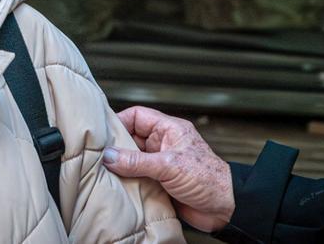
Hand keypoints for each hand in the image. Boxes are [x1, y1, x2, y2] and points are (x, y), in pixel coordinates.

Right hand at [103, 106, 234, 232]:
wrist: (224, 208)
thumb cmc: (208, 179)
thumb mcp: (169, 166)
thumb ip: (137, 161)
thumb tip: (110, 156)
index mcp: (169, 129)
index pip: (137, 116)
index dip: (119, 121)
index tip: (102, 133)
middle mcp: (163, 143)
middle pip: (131, 138)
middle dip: (116, 146)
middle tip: (99, 154)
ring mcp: (160, 163)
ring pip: (132, 158)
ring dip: (121, 165)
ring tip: (105, 171)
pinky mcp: (159, 181)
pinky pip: (137, 176)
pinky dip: (127, 180)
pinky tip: (118, 185)